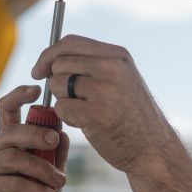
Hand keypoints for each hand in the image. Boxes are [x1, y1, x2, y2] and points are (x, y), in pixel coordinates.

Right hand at [0, 85, 68, 191]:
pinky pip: (14, 183)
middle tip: (55, 140)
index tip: (37, 89)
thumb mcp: (48, 175)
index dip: (19, 95)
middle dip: (36, 133)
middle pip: (11, 131)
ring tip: (61, 182)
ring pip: (14, 157)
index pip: (6, 109)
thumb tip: (64, 133)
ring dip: (42, 169)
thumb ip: (54, 154)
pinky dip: (36, 190)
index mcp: (5, 141)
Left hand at [32, 35, 172, 171]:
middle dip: (56, 82)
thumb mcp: (121, 79)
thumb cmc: (130, 115)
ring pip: (57, 85)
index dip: (48, 55)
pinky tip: (86, 124)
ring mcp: (104, 91)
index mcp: (117, 55)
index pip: (70, 42)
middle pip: (59, 64)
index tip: (39, 71)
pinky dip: (67, 118)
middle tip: (72, 99)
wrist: (152, 148)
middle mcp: (111, 68)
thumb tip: (50, 60)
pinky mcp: (95, 115)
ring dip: (63, 101)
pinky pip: (61, 108)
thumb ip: (93, 64)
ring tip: (84, 112)